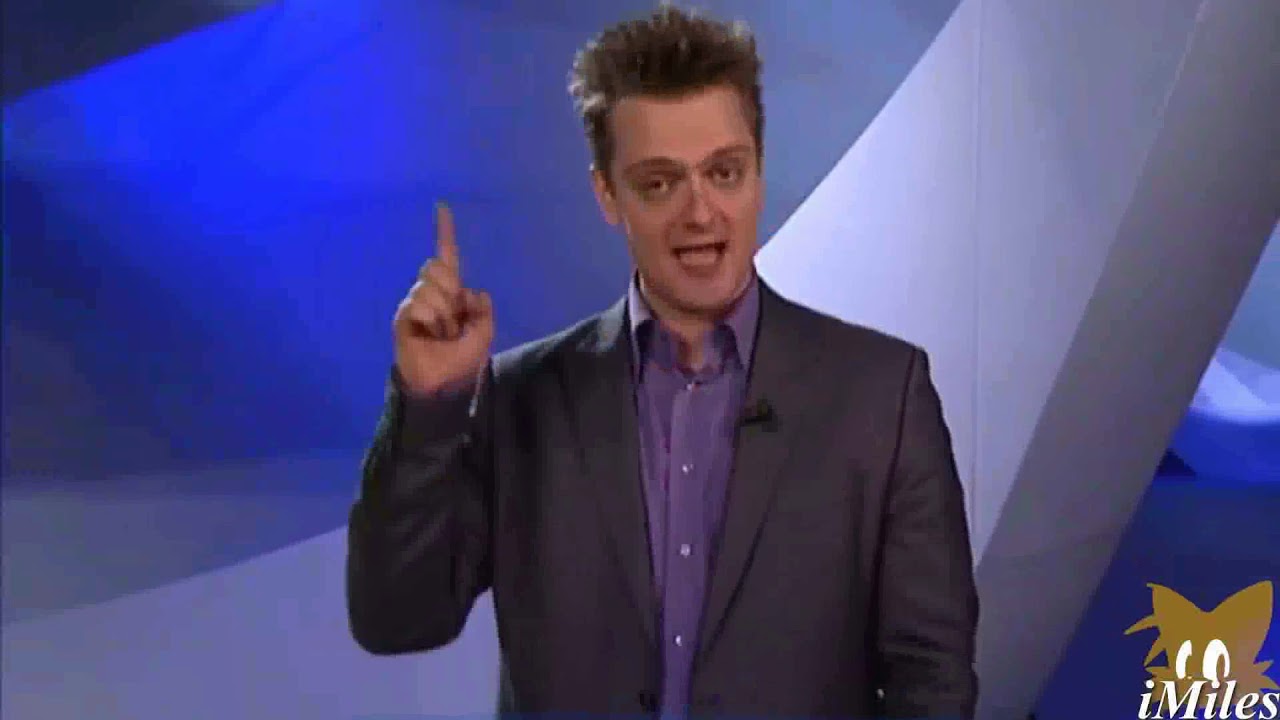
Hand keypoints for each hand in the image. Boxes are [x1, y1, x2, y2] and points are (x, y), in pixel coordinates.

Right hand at [393, 202, 493, 395]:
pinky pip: (418, 303)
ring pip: (429, 285)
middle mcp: (432, 292)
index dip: (445, 233)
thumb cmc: (462, 361)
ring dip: (442, 313)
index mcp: (452, 293)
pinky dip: (430, 319)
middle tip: (452, 321)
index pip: (449, 257)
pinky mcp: (403, 315)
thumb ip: (483, 310)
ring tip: (441, 333)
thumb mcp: (484, 333)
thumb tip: (473, 291)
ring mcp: (415, 303)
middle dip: (450, 290)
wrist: (443, 383)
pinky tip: (428, 334)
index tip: (442, 207)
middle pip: (437, 265)